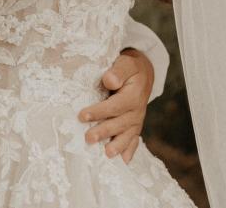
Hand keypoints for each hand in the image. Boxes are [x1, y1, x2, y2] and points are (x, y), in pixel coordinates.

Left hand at [78, 48, 153, 162]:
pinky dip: (129, 151)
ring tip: (107, 154)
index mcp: (133, 95)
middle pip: (119, 123)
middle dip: (104, 131)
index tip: (82, 116)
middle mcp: (137, 111)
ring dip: (117, 146)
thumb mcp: (125, 64)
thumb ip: (118, 71)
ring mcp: (137, 121)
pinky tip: (123, 161)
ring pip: (127, 135)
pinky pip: (134, 141)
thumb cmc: (130, 69)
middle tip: (88, 138)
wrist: (144, 74)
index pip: (115, 106)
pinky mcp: (135, 127)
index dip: (99, 111)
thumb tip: (109, 80)